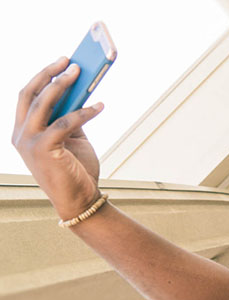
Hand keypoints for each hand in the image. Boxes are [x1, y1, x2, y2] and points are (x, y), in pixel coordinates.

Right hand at [12, 57, 104, 219]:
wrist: (80, 201)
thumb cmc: (76, 170)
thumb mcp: (71, 139)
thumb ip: (69, 117)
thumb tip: (81, 91)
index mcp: (22, 131)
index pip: (27, 96)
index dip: (42, 76)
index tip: (60, 62)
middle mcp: (19, 135)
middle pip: (29, 93)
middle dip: (49, 73)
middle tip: (69, 61)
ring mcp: (28, 142)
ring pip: (43, 103)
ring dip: (63, 84)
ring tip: (81, 72)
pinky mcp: (43, 149)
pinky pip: (65, 122)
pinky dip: (84, 112)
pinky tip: (100, 105)